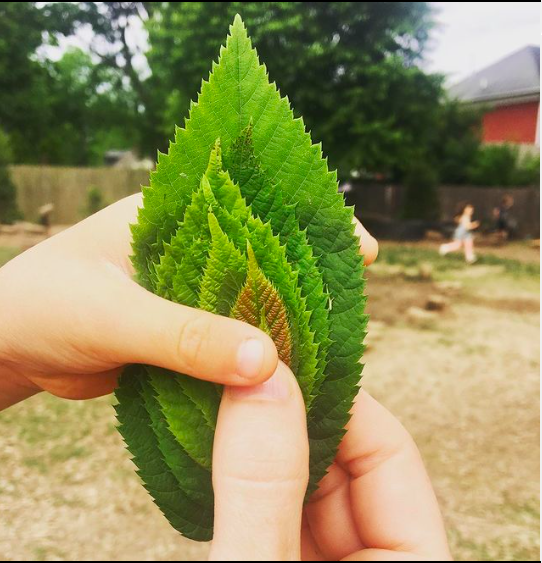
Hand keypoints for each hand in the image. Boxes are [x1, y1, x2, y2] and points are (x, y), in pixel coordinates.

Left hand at [0, 194, 376, 409]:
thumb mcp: (112, 315)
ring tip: (329, 349)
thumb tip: (265, 361)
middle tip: (350, 312)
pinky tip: (283, 375)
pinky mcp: (182, 329)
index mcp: (174, 213)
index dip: (313, 224)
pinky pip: (228, 339)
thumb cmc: (42, 307)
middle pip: (265, 258)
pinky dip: (254, 355)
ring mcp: (187, 289)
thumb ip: (184, 335)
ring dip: (284, 324)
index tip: (362, 250)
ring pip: (251, 303)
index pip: (256, 205)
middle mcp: (189, 246)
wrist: (7, 347)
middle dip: (308, 281)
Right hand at [210, 364, 450, 560]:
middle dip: (293, 414)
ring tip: (226, 393)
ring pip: (298, 484)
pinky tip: (210, 443)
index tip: (289, 358)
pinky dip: (240, 477)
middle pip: (340, 463)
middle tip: (250, 365)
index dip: (341, 399)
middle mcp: (366, 560)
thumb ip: (264, 487)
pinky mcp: (277, 560)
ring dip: (260, 442)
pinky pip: (266, 509)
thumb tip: (266, 382)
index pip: (390, 454)